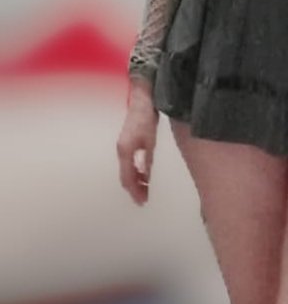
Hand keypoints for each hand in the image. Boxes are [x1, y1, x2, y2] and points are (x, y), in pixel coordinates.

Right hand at [116, 88, 158, 205]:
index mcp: (125, 151)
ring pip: (126, 171)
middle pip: (125, 177)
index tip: (142, 201)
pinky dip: (135, 172)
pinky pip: (128, 163)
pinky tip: (144, 175)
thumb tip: (146, 176)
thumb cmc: (145, 119)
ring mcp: (122, 148)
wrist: (141, 102)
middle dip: (134, 190)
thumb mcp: (150, 142)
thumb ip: (147, 160)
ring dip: (135, 181)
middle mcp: (121, 151)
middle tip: (143, 198)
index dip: (134, 192)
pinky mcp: (126, 144)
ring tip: (145, 189)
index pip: (127, 178)